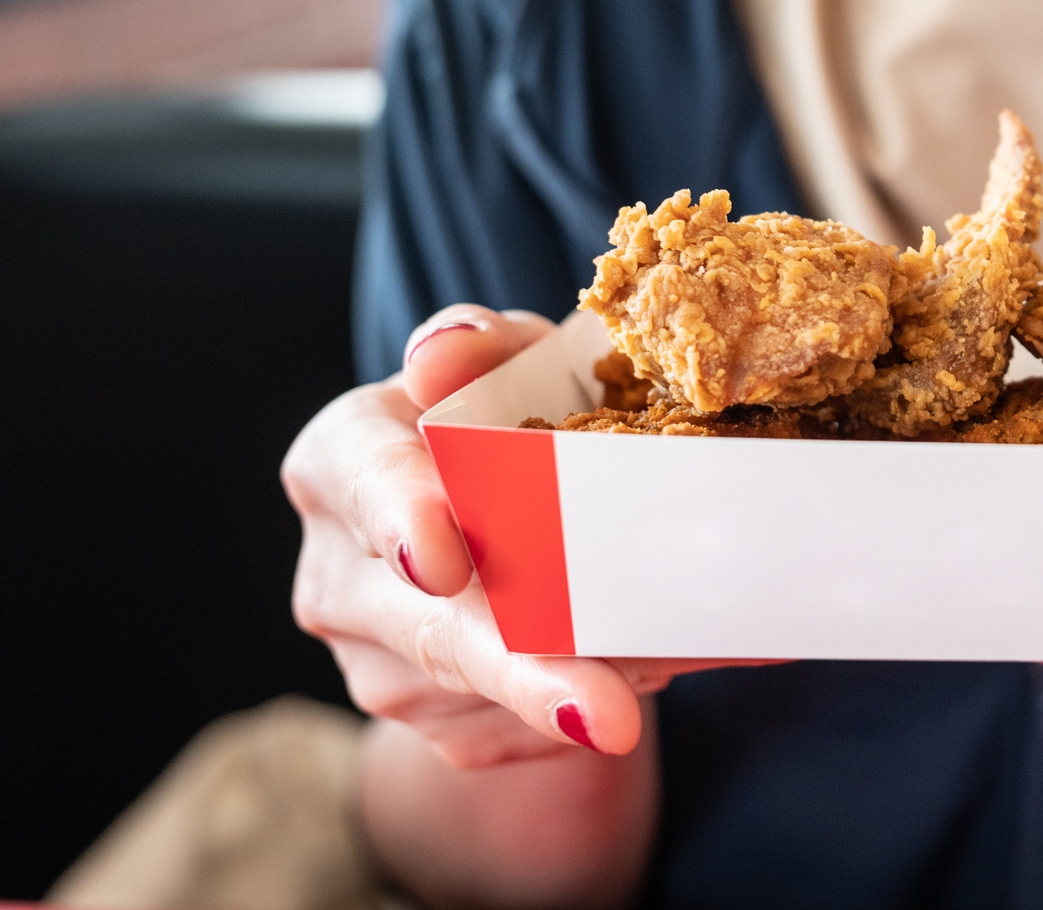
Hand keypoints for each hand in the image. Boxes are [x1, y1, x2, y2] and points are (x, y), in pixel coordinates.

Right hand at [282, 306, 738, 767]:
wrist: (510, 529)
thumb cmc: (509, 425)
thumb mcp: (508, 367)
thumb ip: (481, 347)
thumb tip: (444, 354)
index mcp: (339, 463)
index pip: (361, 480)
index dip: (401, 516)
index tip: (448, 560)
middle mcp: (339, 575)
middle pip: (431, 627)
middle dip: (519, 671)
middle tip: (603, 711)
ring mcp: (380, 667)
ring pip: (485, 695)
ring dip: (581, 692)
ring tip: (665, 677)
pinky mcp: (440, 727)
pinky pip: (519, 733)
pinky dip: (589, 712)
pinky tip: (644, 679)